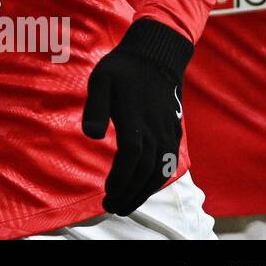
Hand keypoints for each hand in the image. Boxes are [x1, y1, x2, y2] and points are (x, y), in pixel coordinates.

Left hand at [81, 18, 192, 215]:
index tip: (108, 194)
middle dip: (129, 194)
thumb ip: (95, 108)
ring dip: (143, 192)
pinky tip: (143, 187)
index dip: (121, 180)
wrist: (155, 57)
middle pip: (145, 173)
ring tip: (125, 204)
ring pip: (159, 172)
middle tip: (112, 207)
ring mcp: (167, 134)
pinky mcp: (173, 133)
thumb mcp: (100, 81)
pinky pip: (168, 163)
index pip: (131, 160)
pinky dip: (156, 180)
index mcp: (136, 121)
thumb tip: (91, 136)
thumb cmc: (122, 70)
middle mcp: (155, 132)